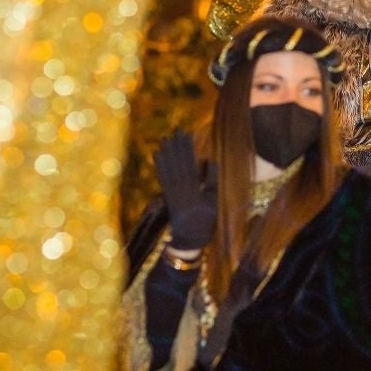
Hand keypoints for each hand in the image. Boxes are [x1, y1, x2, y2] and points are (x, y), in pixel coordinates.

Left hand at [153, 131, 216, 250]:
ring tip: (164, 139)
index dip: (187, 148)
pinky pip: (162, 178)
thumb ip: (212, 180)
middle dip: (176, 147)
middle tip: (174, 131)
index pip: (190, 163)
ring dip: (166, 153)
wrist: (190, 240)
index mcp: (194, 188)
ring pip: (168, 169)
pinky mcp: (166, 197)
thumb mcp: (214, 201)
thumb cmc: (206, 221)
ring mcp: (172, 193)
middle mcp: (181, 189)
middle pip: (178, 163)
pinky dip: (159, 166)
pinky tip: (156, 155)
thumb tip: (209, 160)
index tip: (186, 134)